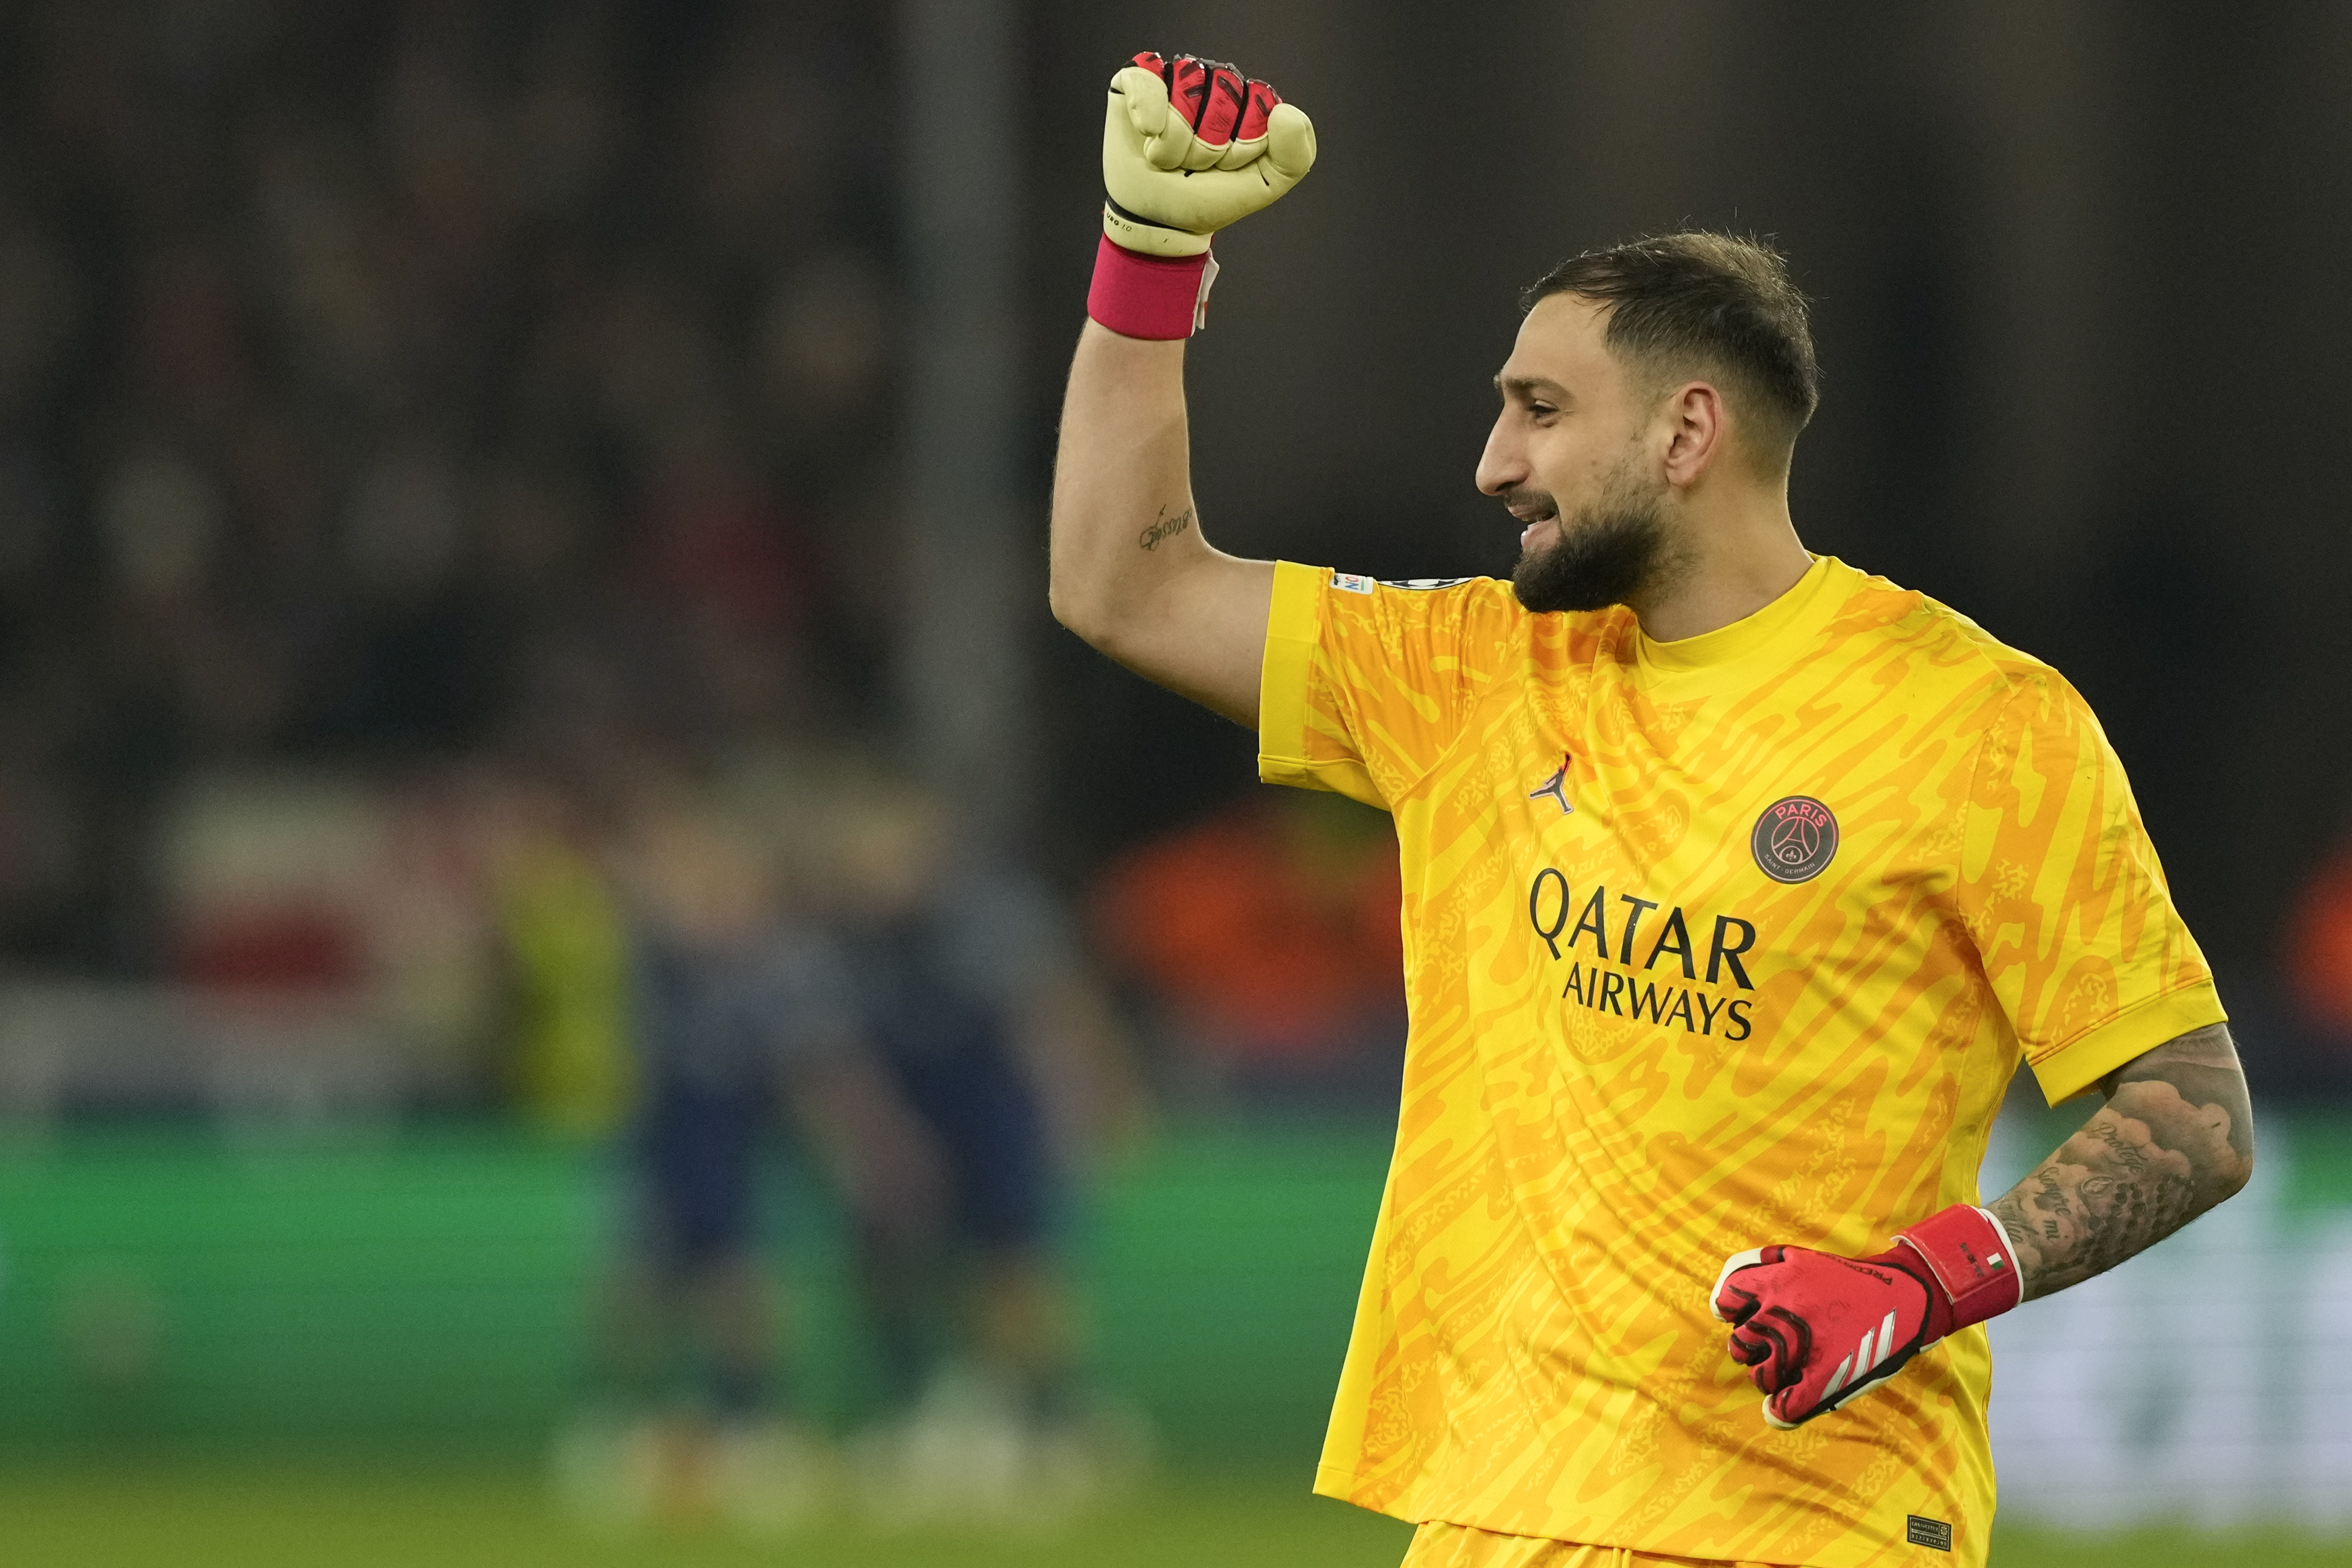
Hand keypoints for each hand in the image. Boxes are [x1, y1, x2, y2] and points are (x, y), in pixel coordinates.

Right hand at [1102, 52, 1316, 256]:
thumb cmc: (1209, 197)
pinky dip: (1149, 113)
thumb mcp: (1265, 185)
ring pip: (1186, 94)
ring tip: (1170, 159)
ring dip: (1177, 144)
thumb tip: (1282, 112)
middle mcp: (1211, 82)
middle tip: (1195, 166)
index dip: (1244, 145)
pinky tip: (1148, 134)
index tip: (1228, 166)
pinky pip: (1147, 81)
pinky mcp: (1135, 81)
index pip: (1258, 104)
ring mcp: (1173, 79)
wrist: (1160, 220)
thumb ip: (1295, 156)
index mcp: (1246, 99)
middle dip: (1209, 147)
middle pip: (1223, 97)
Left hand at [1710, 1205, 2019, 1428]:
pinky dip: (1779, 1412)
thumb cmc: (1846, 1279)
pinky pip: (1785, 1408)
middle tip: (1775, 1343)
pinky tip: (1782, 1405)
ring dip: (1769, 1374)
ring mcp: (1806, 1349)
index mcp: (1776, 1282)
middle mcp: (1785, 1313)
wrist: (1906, 1297)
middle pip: (1739, 1344)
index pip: (1725, 1302)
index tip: (1740, 1315)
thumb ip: (1755, 1269)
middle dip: (1752, 1346)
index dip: (1730, 1310)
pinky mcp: (1827, 1380)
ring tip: (1791, 1365)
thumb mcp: (1797, 1257)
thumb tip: (1721, 1305)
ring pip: (1760, 1376)